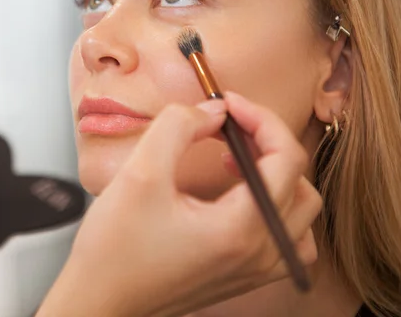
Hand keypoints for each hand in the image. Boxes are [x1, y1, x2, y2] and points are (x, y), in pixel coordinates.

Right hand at [37, 92, 321, 316]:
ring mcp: (254, 270)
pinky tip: (239, 196)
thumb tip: (213, 112)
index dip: (261, 118)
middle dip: (268, 143)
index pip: (286, 158)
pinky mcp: (243, 276)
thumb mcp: (139, 173)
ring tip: (235, 161)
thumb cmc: (113, 250)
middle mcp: (258, 254)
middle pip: (299, 182)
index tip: (229, 104)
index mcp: (240, 229)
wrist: (100, 301)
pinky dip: (274, 207)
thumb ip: (178, 127)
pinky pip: (286, 237)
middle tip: (230, 128)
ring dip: (276, 176)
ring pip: (300, 212)